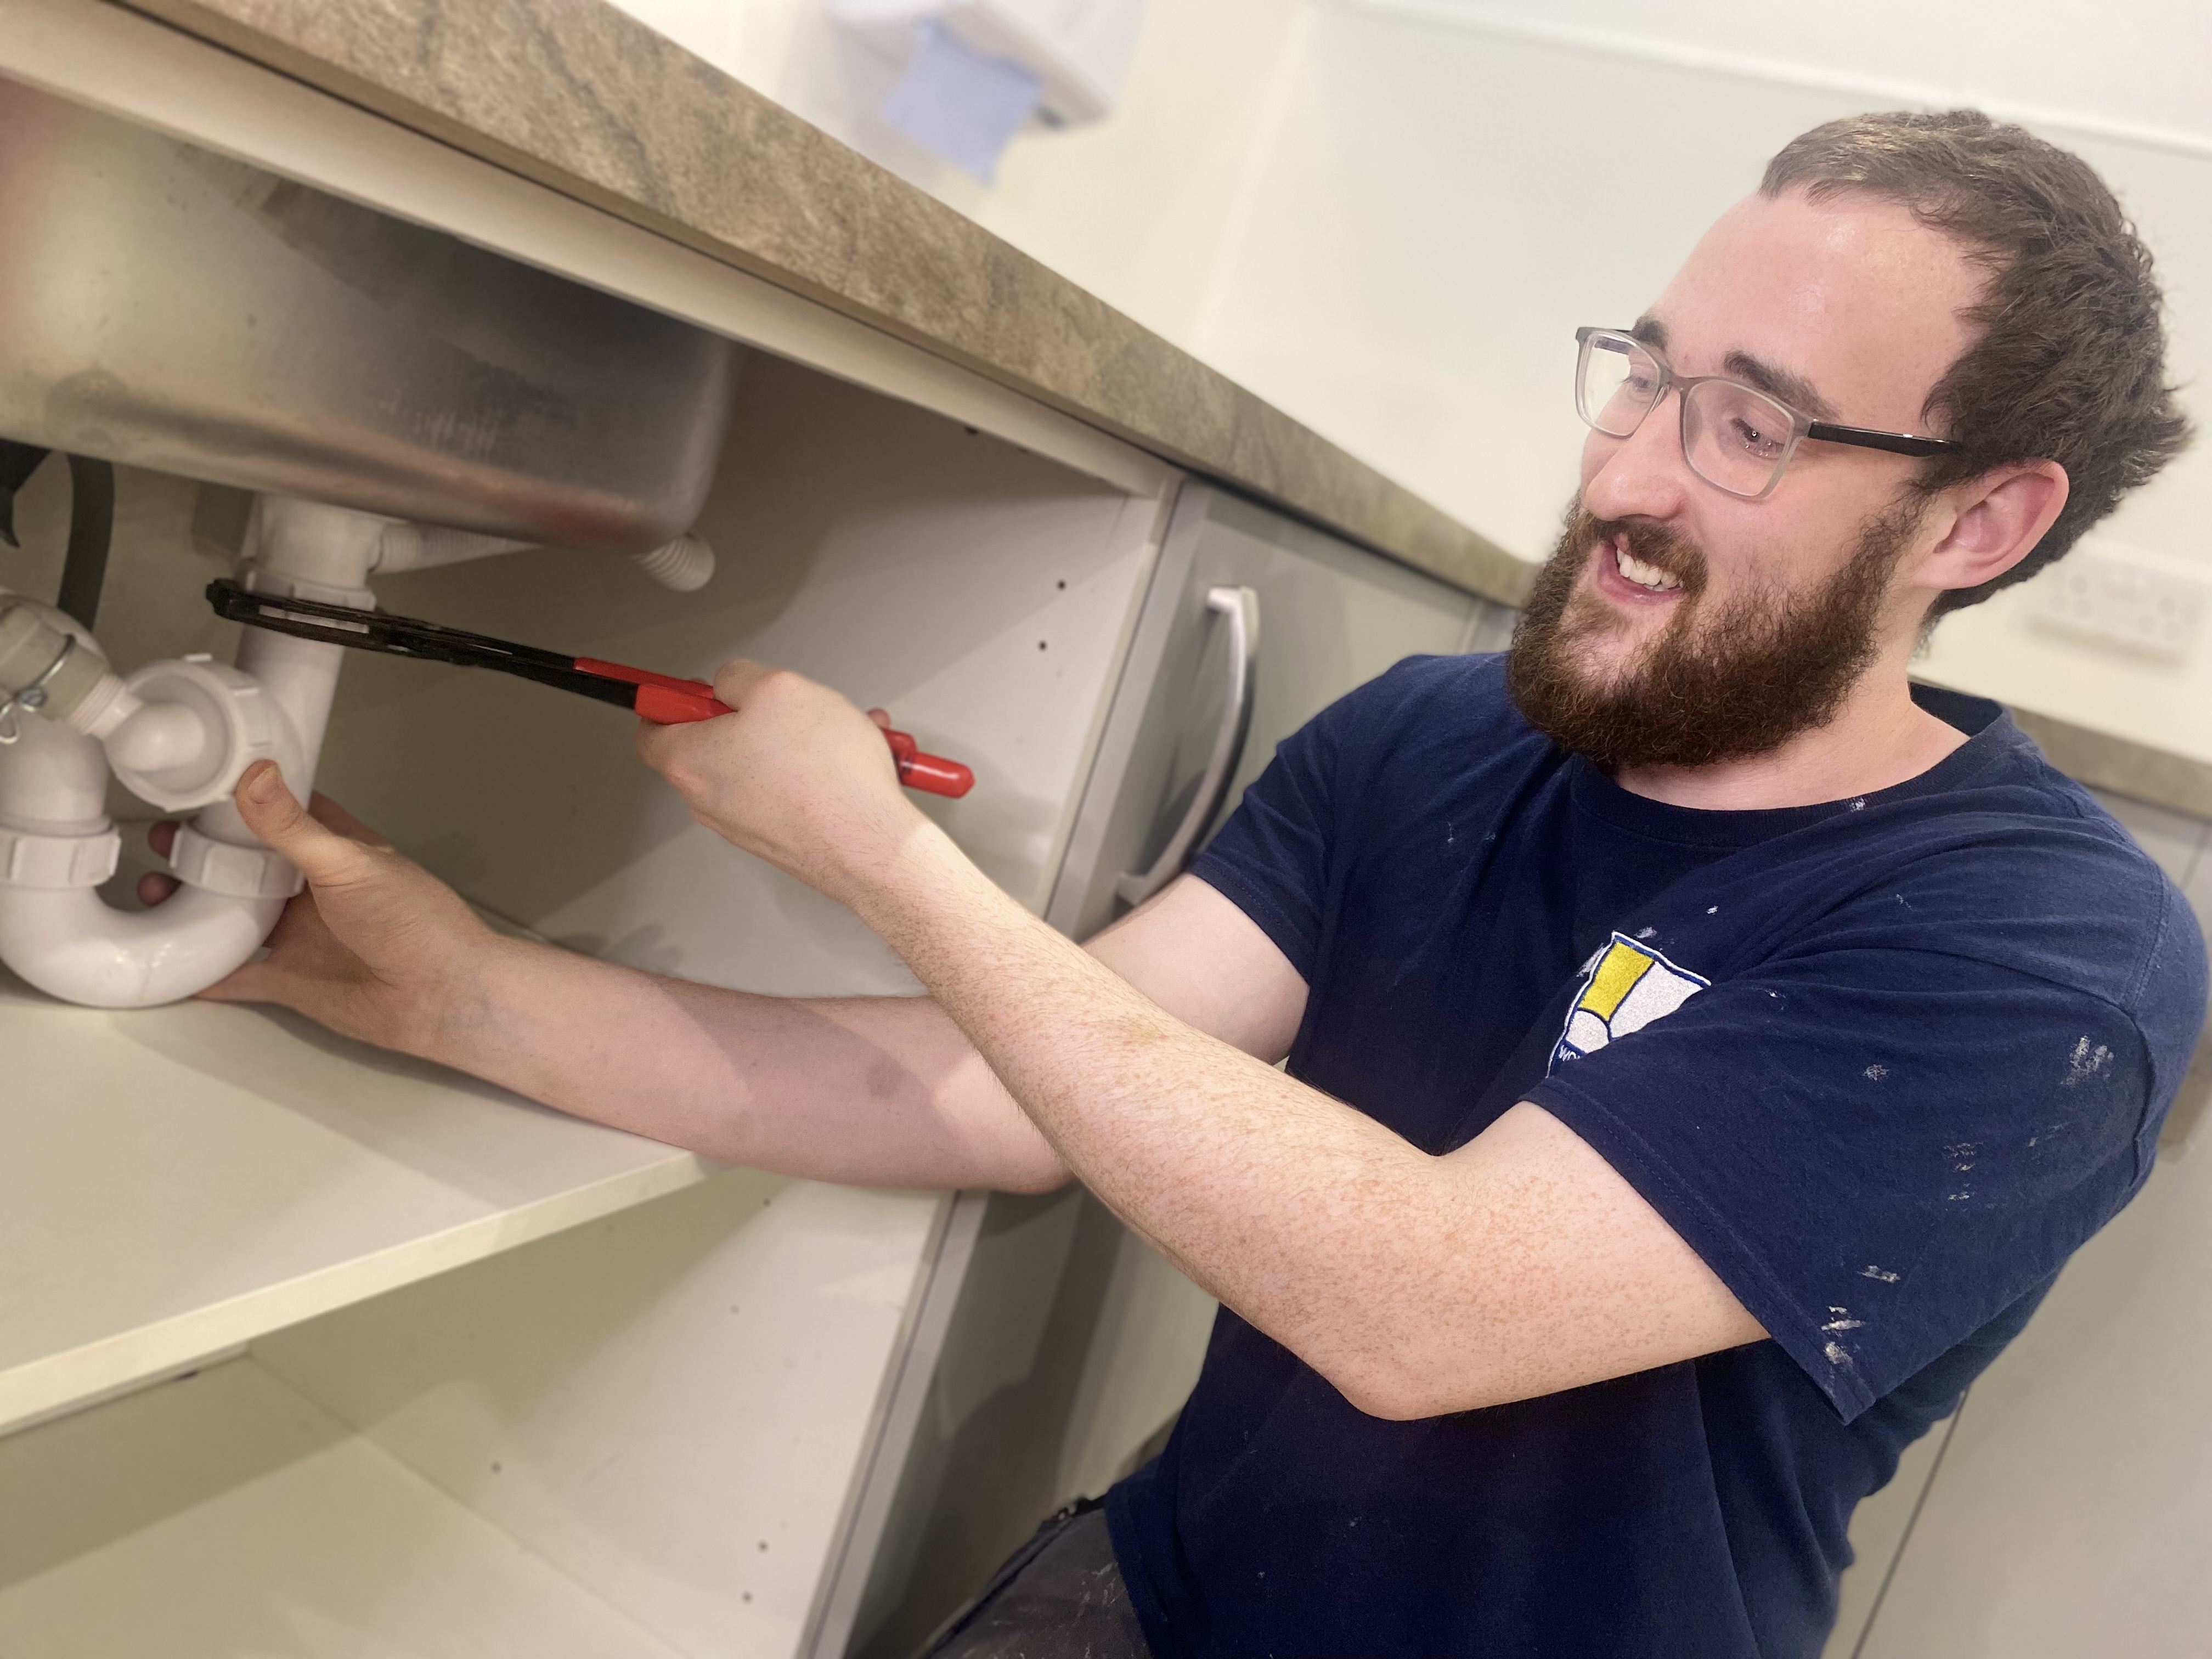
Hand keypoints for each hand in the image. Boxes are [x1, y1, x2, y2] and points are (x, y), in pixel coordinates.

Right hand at [143, 761, 497, 1055]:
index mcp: (335, 851)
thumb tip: (256, 773)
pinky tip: (171, 965)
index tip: (194, 783)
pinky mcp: (292, 979)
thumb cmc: (413, 920)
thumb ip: (295, 828)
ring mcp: (301, 934)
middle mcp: (314, 890)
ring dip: (194, 906)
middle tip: (161, 841)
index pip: (283, 814)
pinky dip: (207, 972)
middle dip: (204, 853)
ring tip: (155, 892)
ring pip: (234, 915)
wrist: (440, 995)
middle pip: (248, 865)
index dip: (243, 800)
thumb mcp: (349, 864)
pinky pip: (240, 974)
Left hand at [634, 661, 928, 903]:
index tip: (695, 690)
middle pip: (713, 744)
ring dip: (796, 742)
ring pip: (760, 765)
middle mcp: (708, 799)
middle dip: (755, 717)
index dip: (671, 701)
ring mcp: (744, 824)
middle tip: (786, 707)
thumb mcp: (778, 687)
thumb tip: (731, 684)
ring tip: (839, 732)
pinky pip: (788, 790)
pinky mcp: (779, 838)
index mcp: (690, 761)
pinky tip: (851, 758)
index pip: (651, 729)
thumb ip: (739, 678)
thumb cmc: (825, 776)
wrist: (869, 845)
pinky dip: (815, 770)